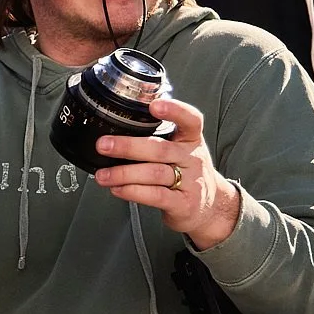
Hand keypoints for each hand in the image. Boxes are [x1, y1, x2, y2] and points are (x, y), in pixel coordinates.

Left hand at [94, 98, 240, 248]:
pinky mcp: (183, 204)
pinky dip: (132, 192)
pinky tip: (117, 189)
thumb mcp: (182, 151)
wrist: (210, 207)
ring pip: (154, 173)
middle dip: (128, 146)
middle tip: (103, 145)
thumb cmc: (188, 174)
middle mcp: (192, 158)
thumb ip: (158, 140)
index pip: (190, 120)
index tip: (154, 106)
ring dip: (123, 173)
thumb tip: (116, 133)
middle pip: (160, 149)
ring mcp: (190, 182)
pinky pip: (155, 196)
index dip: (174, 110)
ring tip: (103, 175)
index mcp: (191, 140)